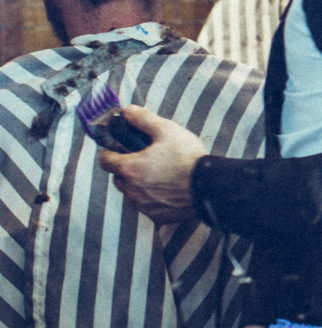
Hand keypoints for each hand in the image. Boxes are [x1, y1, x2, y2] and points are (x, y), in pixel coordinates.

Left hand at [97, 106, 203, 222]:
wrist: (211, 186)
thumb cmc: (189, 158)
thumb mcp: (167, 130)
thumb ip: (143, 119)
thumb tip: (127, 111)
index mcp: (129, 168)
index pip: (105, 160)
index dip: (112, 151)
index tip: (124, 148)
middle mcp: (131, 190)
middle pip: (118, 177)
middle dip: (129, 168)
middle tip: (149, 160)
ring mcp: (143, 205)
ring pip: (132, 192)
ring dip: (140, 184)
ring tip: (162, 175)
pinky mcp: (156, 216)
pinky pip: (147, 205)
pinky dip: (153, 198)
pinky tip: (170, 189)